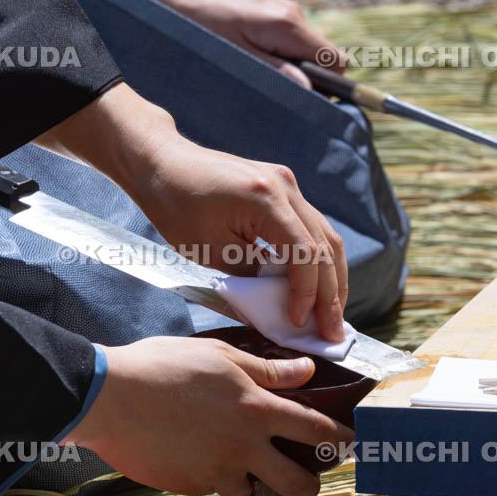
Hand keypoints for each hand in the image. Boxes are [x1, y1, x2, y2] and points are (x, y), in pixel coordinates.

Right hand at [64, 337, 353, 495]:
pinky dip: (213, 476)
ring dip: (251, 479)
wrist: (109, 397)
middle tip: (307, 477)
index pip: (316, 430)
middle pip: (296, 483)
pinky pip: (212, 487)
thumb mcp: (219, 354)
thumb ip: (267, 370)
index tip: (353, 442)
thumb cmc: (162, 366)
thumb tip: (306, 370)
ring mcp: (215, 472)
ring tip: (239, 460)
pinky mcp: (188, 486)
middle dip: (309, 484)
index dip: (341, 438)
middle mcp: (243, 447)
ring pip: (250, 490)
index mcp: (255, 409)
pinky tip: (197, 454)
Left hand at [114, 0, 344, 87]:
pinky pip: (286, 44)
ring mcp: (280, 14)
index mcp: (288, 26)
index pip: (336, 62)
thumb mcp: (235, 55)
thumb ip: (274, 72)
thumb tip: (309, 92)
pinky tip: (252, 71)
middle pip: (323, 59)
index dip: (332, 88)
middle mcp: (291, 16)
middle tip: (281, 104)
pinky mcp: (266, 15)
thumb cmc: (197, 20)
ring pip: (303, 53)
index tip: (310, 109)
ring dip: (290, 73)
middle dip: (311, 84)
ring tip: (260, 88)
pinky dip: (278, 61)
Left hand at [134, 134, 348, 341]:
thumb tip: (281, 305)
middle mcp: (285, 187)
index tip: (299, 323)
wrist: (163, 163)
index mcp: (266, 200)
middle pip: (326, 246)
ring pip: (326, 236)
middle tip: (333, 332)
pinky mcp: (282, 188)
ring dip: (332, 278)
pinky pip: (310, 227)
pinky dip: (317, 259)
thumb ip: (251, 276)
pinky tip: (316, 287)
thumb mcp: (210, 250)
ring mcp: (287, 184)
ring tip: (331, 315)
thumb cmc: (176, 206)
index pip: (305, 253)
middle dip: (332, 294)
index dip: (307, 294)